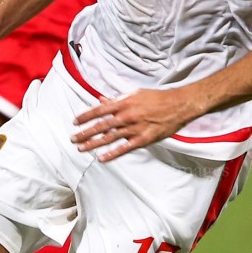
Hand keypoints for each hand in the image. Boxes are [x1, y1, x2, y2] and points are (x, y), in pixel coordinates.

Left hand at [71, 88, 198, 162]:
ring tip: (81, 148)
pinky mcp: (143, 139)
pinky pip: (125, 148)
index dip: (86, 116)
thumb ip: (117, 99)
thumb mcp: (135, 94)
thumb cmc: (157, 98)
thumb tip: (101, 100)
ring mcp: (135, 128)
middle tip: (73, 139)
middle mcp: (127, 116)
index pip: (99, 110)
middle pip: (101, 126)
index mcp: (124, 103)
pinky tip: (101, 158)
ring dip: (93, 144)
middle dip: (85, 133)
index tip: (75, 122)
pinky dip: (112, 154)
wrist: (178, 105)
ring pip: (109, 138)